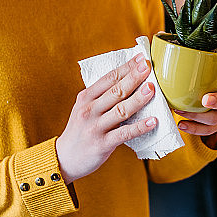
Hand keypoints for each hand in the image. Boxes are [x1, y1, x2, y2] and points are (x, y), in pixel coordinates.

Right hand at [56, 53, 157, 183]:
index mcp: (86, 97)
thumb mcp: (85, 108)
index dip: (126, 67)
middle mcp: (90, 110)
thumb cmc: (80, 130)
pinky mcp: (102, 144)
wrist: (64, 158)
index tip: (142, 58)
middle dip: (133, 77)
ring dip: (138, 99)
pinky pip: (124, 133)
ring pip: (120, 110)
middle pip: (116, 90)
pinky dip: (139, 127)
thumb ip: (102, 95)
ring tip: (151, 89)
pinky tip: (152, 121)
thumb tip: (128, 79)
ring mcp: (95, 127)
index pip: (109, 78)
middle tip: (148, 67)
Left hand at [174, 60, 216, 146]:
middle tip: (206, 99)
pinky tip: (182, 124)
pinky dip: (195, 129)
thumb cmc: (196, 78)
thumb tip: (159, 38)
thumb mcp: (194, 66)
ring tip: (182, 111)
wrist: (199, 100)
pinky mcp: (216, 124)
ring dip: (200, 116)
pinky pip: (208, 130)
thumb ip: (182, 55)